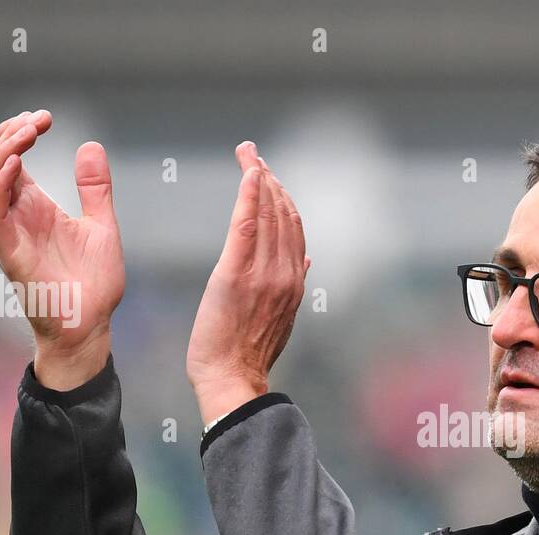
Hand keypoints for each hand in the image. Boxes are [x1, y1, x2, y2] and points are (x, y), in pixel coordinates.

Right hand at [0, 109, 125, 388]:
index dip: (21, 132)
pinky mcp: (8, 251)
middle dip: (10, 135)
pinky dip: (0, 186)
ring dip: (3, 153)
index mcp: (34, 206)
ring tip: (26, 134)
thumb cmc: (93, 282)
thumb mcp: (102, 225)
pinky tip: (17, 164)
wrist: (90, 325)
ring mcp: (9, 232)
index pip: (13, 158)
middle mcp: (16, 215)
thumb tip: (91, 145)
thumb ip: (95, 189)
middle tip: (38, 120)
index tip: (46, 118)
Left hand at [187, 141, 309, 422]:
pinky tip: (250, 174)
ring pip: (267, 215)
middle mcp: (284, 273)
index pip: (294, 228)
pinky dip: (250, 196)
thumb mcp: (281, 318)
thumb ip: (292, 285)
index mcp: (294, 282)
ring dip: (259, 179)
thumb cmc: (247, 354)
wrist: (232, 378)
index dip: (283, 196)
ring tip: (248, 155)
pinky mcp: (236, 275)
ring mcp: (263, 274)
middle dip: (270, 178)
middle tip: (252, 152)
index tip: (268, 174)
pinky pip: (247, 226)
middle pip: (283, 214)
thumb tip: (306, 259)